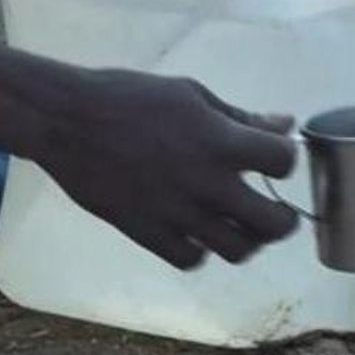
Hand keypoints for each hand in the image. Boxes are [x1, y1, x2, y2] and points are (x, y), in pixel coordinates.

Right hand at [33, 69, 298, 269]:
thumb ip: (240, 115)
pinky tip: (195, 229)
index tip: (275, 158)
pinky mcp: (148, 234)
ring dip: (246, 238)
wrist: (69, 121)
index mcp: (219, 142)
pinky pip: (192, 259)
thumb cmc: (130, 96)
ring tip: (236, 222)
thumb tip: (283, 124)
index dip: (286, 159)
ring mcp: (178, 215)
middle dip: (283, 217)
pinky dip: (201, 249)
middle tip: (273, 208)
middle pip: (273, 223)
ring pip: (238, 250)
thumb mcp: (191, 94)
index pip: (283, 162)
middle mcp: (206, 185)